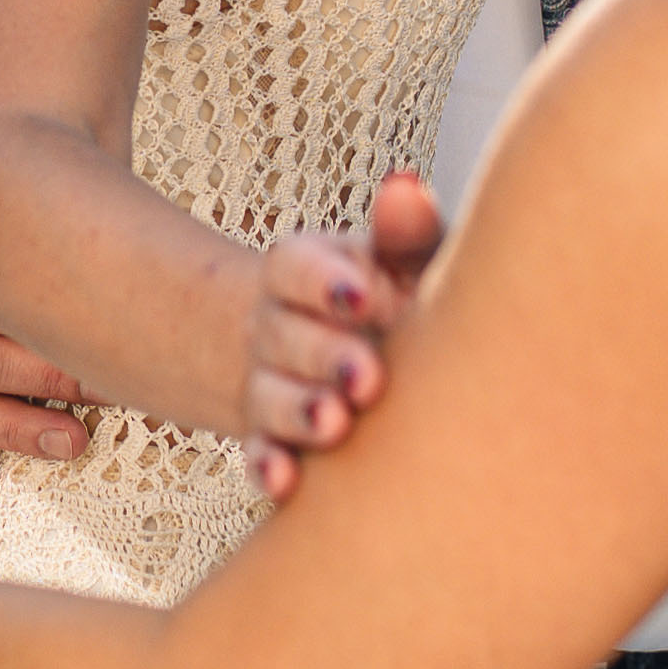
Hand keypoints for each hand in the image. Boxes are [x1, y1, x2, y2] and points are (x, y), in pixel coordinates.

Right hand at [244, 170, 444, 500]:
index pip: (295, 267)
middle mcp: (277, 325)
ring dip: (298, 412)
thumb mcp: (405, 260)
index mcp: (305, 270)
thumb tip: (407, 187)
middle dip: (322, 355)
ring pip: (269, 395)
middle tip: (368, 378)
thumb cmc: (398, 296)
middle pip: (283, 334)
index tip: (363, 300)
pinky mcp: (273, 437)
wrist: (356, 353)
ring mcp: (268, 383)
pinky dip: (269, 466)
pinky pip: (261, 451)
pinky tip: (287, 481)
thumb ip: (406, 232)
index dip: (324, 282)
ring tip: (335, 425)